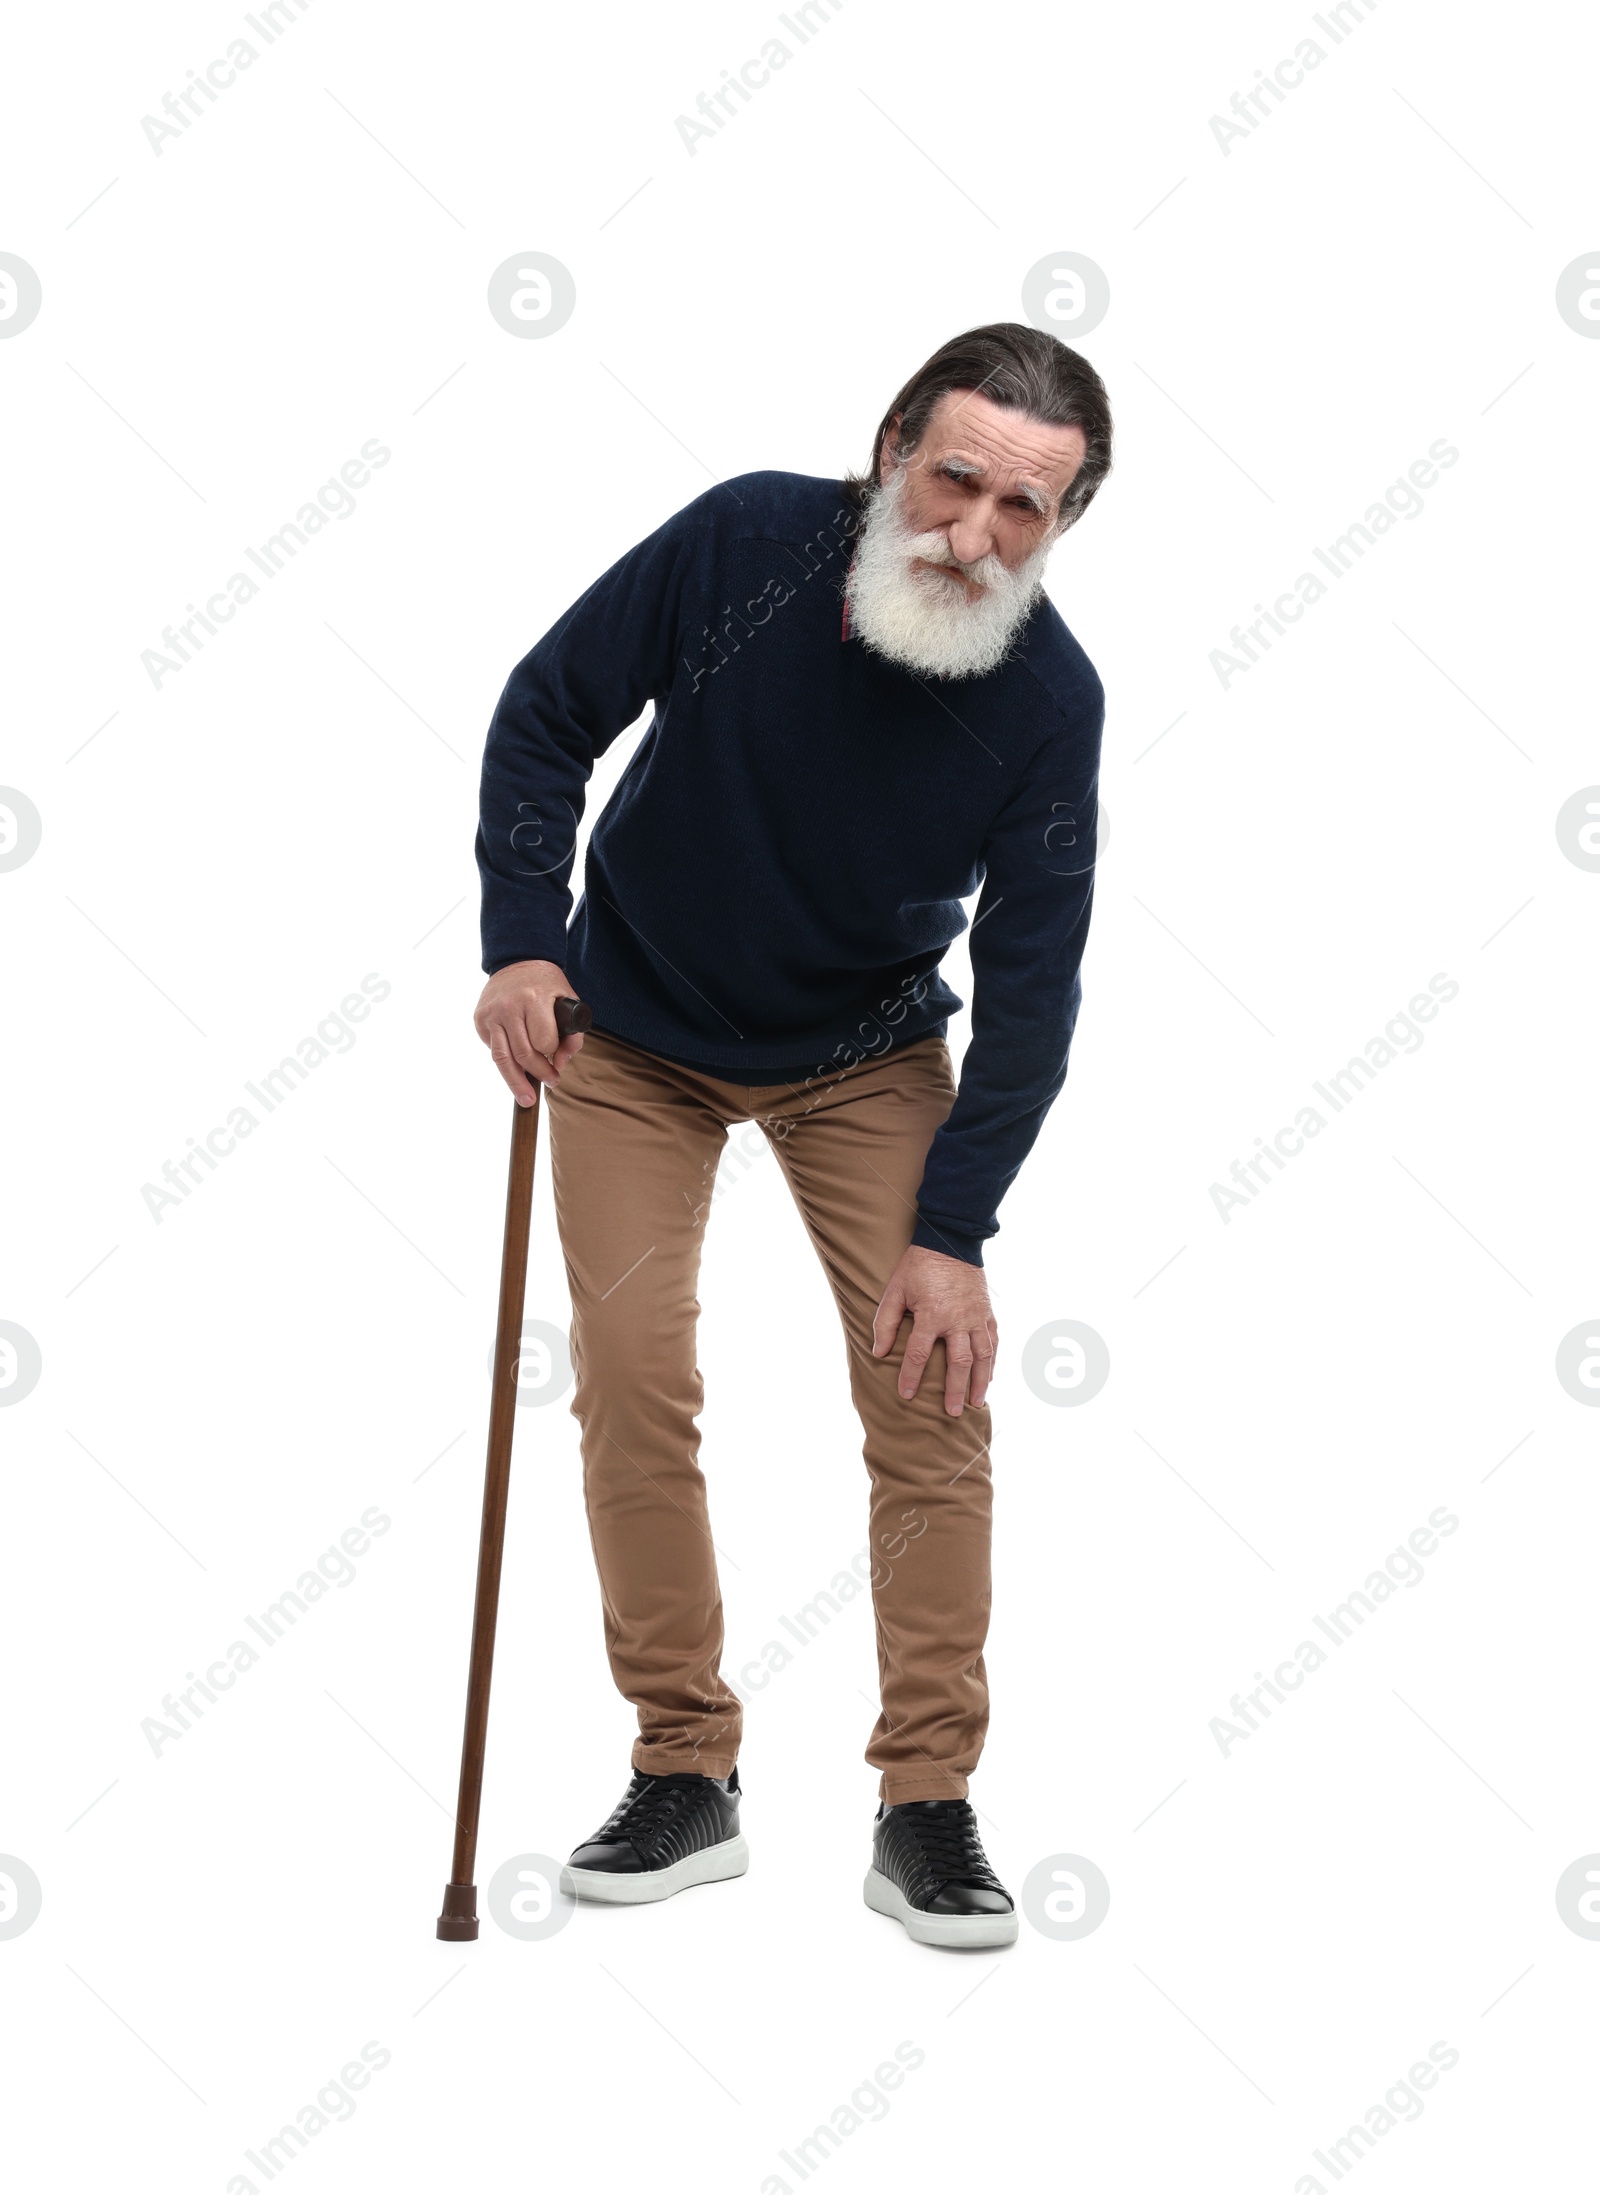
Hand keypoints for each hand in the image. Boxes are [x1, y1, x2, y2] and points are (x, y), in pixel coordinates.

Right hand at [474, 959, 585, 1104]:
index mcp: (534, 998)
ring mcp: (491, 1013)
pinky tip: (514, 1069)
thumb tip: (560, 1064)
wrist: (518, 961)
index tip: (558, 1064)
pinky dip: (505, 1062)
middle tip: (551, 1082)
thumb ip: (573, 1035)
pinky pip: (493, 1049)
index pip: (544, 1042)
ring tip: (526, 1100)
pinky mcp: (480, 1019)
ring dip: (515, 1083)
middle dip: (539, 1074)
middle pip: (523, 1055)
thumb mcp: (569, 1001)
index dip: (553, 1056)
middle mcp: (509, 1006)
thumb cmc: (547, 985)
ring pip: (502, 1058)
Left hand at [871, 1245, 996, 1416]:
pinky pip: (993, 1341)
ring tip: (977, 1403)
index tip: (906, 1396)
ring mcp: (976, 1317)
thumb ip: (886, 1321)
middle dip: (955, 1390)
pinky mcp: (987, 1312)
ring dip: (980, 1381)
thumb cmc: (918, 1267)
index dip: (910, 1377)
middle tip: (952, 1412)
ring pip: (982, 1356)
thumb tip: (878, 1352)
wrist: (951, 1241)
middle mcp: (957, 1320)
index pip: (918, 1354)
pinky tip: (989, 1377)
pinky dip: (992, 1361)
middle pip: (958, 1362)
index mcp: (932, 1314)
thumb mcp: (895, 1290)